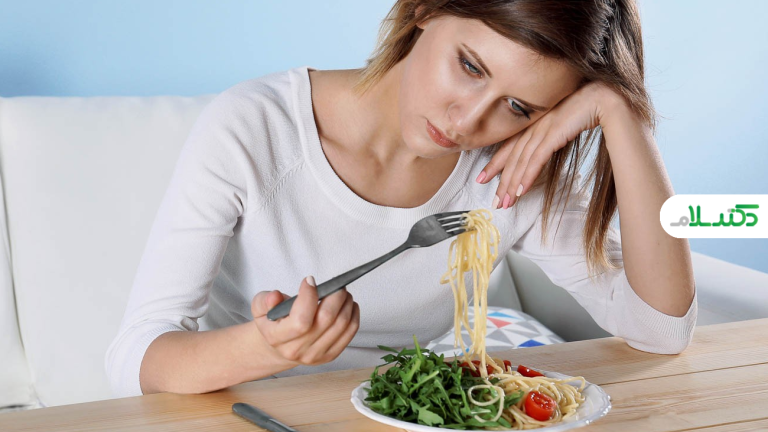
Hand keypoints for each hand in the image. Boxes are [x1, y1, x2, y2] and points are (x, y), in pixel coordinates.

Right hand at [251, 276, 359, 365]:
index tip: (310, 280)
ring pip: (341, 324)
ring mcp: (314, 355)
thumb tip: (275, 296)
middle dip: (335, 296)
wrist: (279, 346)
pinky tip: (349, 305)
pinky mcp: (329, 356)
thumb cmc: (272, 322)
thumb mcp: (260, 308)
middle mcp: (296, 350)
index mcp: (276, 338)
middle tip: (336, 285)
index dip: (309, 297)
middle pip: (326, 319)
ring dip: (346, 303)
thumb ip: (265, 300)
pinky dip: (353, 315)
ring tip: (342, 293)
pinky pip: (349, 333)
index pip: (300, 320)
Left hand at [477, 82, 625, 207]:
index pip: (510, 146)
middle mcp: (535, 125)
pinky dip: (528, 175)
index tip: (482, 178)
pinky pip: (537, 158)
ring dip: (513, 184)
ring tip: (506, 202)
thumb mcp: (563, 126)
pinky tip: (522, 190)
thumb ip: (551, 136)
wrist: (605, 98)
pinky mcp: (554, 133)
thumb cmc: (588, 111)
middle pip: (512, 157)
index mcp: (535, 123)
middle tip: (494, 201)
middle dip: (501, 181)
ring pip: (521, 161)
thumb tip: (542, 153)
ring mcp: (543, 129)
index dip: (495, 163)